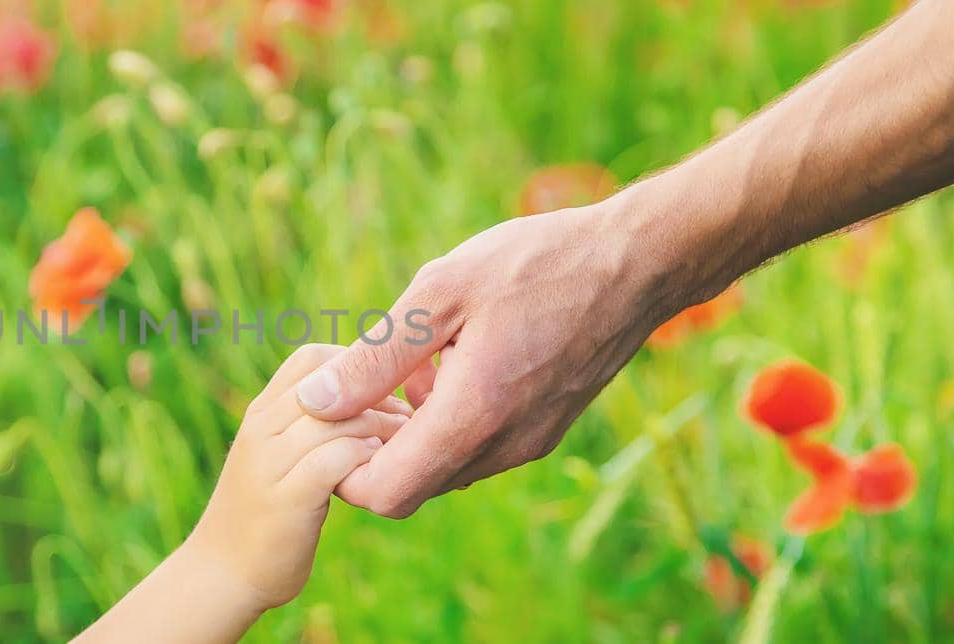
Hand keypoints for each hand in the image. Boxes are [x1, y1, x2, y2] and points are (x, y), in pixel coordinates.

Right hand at [183, 344, 410, 609]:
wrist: (221, 574)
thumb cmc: (264, 515)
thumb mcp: (277, 458)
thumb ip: (306, 428)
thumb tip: (365, 404)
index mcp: (260, 413)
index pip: (310, 357)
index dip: (356, 366)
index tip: (385, 396)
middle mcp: (261, 429)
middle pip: (331, 383)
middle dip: (381, 396)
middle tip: (408, 421)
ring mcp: (270, 463)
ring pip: (339, 419)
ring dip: (382, 429)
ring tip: (401, 448)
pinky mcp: (287, 498)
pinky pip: (336, 459)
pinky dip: (365, 459)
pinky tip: (378, 473)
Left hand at [293, 204, 699, 517]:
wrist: (638, 263)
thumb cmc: (537, 264)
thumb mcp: (441, 292)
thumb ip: (376, 356)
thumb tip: (315, 402)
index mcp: (473, 417)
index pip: (384, 495)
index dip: (343, 469)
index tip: (334, 415)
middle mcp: (503, 446)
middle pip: (411, 487)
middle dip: (375, 448)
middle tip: (366, 381)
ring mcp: (527, 443)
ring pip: (443, 467)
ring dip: (412, 431)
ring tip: (412, 361)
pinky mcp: (543, 431)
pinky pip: (476, 448)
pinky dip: (448, 421)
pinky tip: (449, 360)